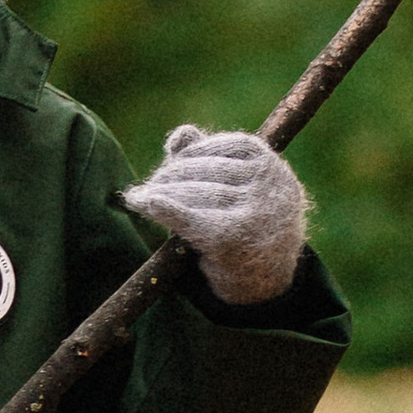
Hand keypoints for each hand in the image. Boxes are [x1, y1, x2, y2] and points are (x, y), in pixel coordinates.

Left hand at [124, 124, 307, 304]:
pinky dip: (164, 209)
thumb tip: (181, 134)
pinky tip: (143, 202)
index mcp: (271, 166)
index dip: (191, 153)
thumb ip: (209, 156)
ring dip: (162, 193)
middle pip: (208, 170)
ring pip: (197, 193)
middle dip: (172, 175)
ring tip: (140, 197)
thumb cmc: (247, 222)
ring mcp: (255, 213)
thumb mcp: (236, 186)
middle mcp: (269, 187)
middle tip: (149, 185)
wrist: (267, 277)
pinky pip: (190, 218)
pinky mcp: (233, 238)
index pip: (225, 146)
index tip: (170, 164)